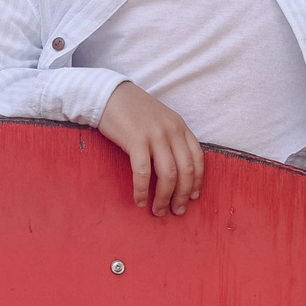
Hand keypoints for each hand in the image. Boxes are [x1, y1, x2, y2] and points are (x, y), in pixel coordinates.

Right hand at [98, 82, 201, 216]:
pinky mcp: (136, 140)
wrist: (108, 94)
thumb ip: (170, 138)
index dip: (197, 181)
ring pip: (168, 174)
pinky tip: (140, 200)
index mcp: (180, 126)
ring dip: (164, 197)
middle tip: (176, 211)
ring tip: (158, 210)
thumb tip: (174, 168)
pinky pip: (143, 172)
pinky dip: (143, 190)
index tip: (192, 197)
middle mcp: (172, 131)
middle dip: (182, 195)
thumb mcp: (160, 119)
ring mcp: (155, 135)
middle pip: (186, 170)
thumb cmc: (132, 109)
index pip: (197, 158)